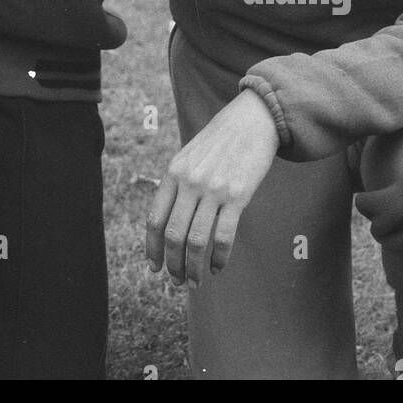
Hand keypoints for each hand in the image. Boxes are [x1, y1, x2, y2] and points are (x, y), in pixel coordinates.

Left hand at [146, 88, 278, 286]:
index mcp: (173, 172)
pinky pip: (224, 236)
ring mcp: (213, 190)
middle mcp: (190, 182)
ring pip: (196, 240)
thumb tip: (168, 222)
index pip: (155, 218)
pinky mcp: (238, 196)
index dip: (152, 248)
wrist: (251, 121)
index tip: (154, 267)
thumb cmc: (219, 141)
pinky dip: (219, 258)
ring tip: (195, 282)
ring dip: (194, 268)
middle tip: (177, 281)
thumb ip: (177, 184)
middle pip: (173, 235)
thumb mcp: (189, 156)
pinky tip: (217, 267)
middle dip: (173, 264)